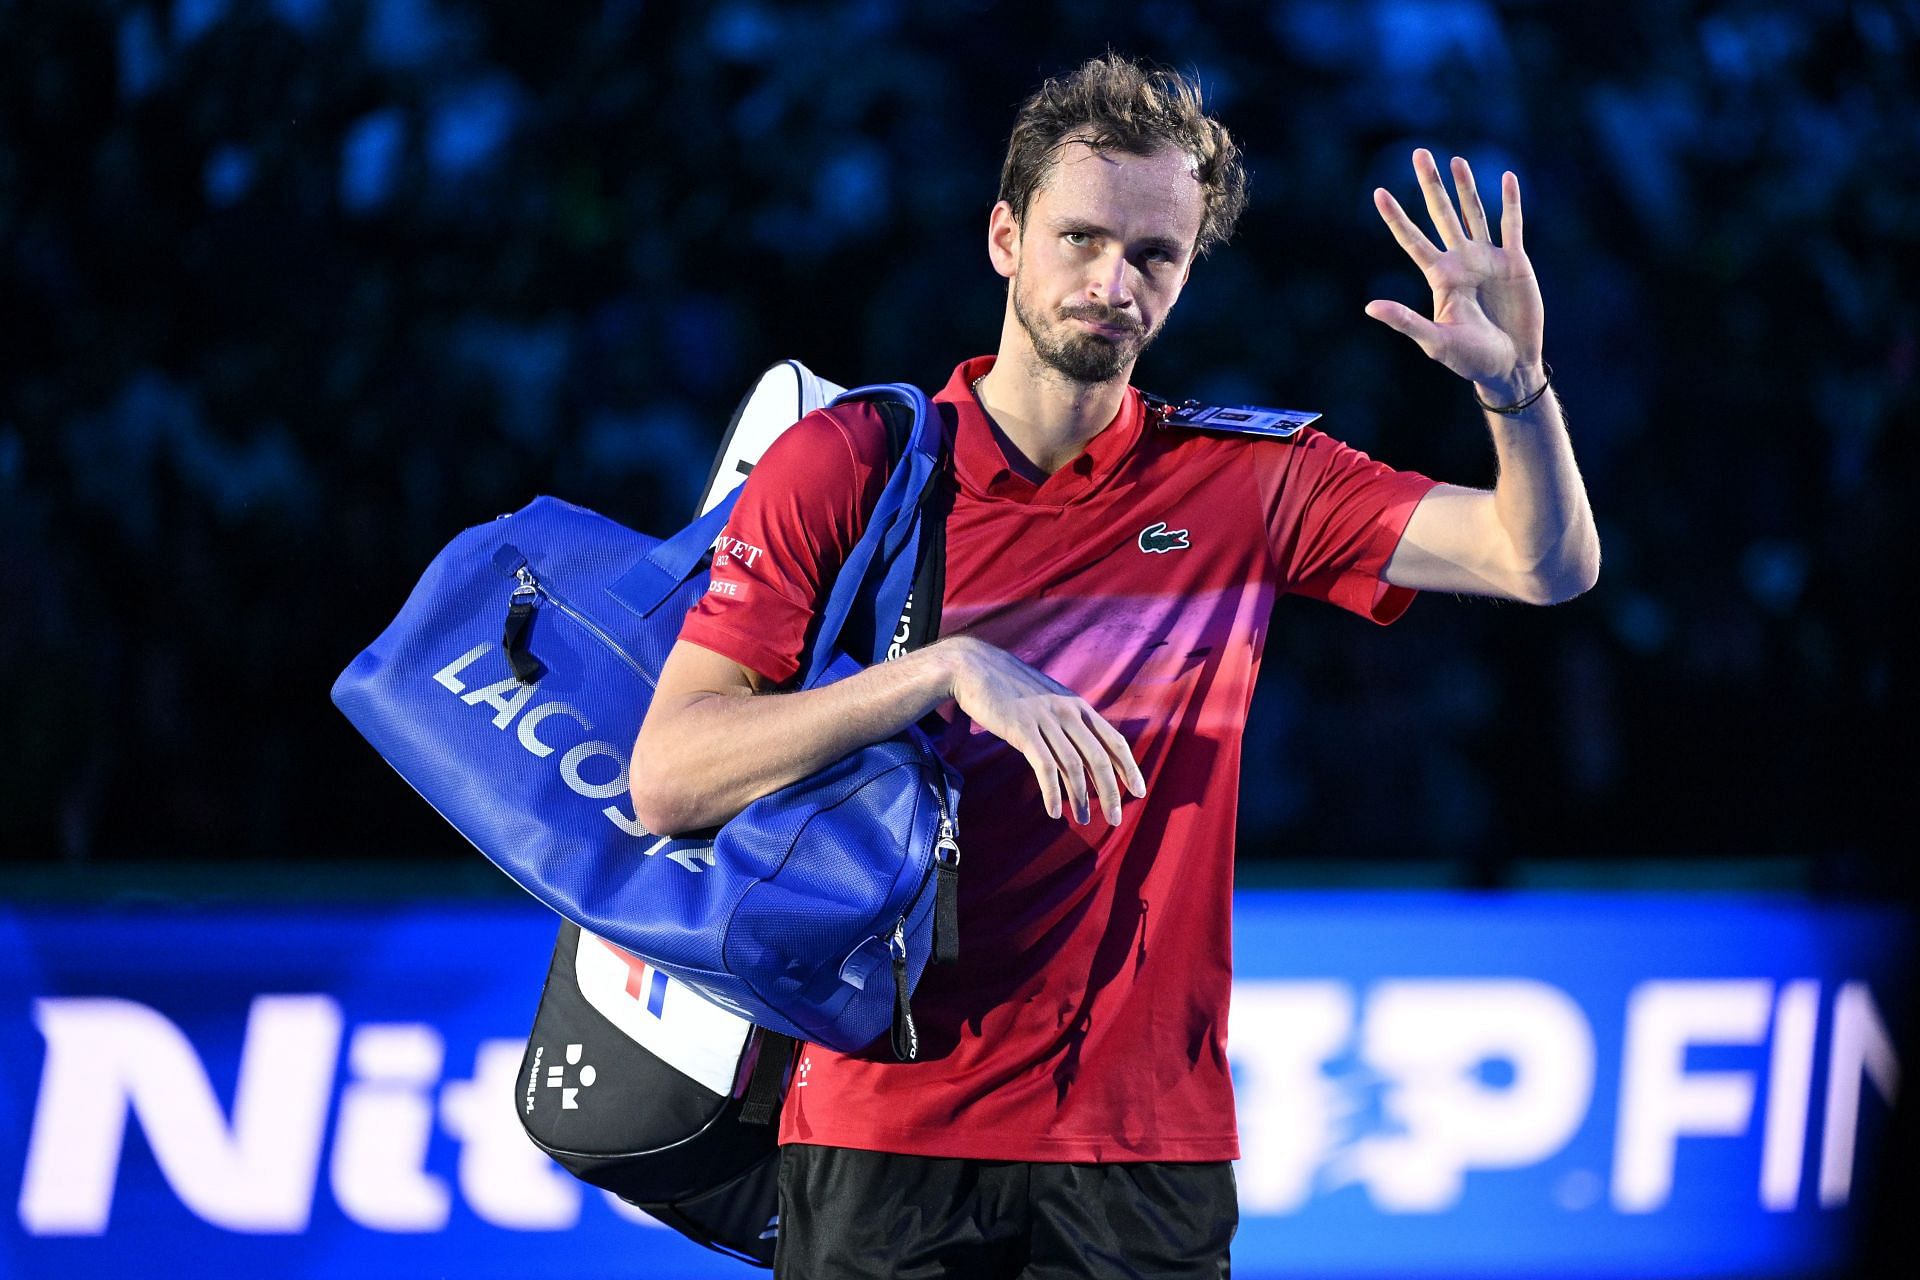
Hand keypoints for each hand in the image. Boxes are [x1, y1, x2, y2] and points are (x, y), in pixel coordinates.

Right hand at [939, 636, 1144, 825]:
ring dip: (1081, 798)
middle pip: (1099, 758)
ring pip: (1074, 766)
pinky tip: (1054, 811)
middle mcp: (1068, 712)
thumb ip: (1067, 718)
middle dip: (1111, 792)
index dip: (1129, 768)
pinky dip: (1053, 793)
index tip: (1139, 792)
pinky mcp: (1023, 730)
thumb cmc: (1011, 686)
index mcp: (1078, 706)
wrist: (976, 667)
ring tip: (1083, 820)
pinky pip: (1045, 767)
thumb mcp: (1049, 698)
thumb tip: (1082, 747)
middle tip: (1115, 819)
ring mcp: (1046, 720)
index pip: (1114, 740)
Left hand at [1365, 149, 1544, 398]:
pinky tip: (1507, 178)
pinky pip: (1512, 225)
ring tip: (1455, 159)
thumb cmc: (1470, 359)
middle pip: (1442, 214)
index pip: (1412, 239)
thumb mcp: (1435, 341)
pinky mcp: (1515, 262)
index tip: (1379, 192)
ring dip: (1465, 187)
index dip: (1396, 217)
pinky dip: (1511, 202)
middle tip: (1419, 153)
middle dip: (1430, 185)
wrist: (1510, 366)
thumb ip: (1405, 321)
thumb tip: (1370, 307)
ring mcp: (1487, 259)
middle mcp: (1461, 262)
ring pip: (1474, 213)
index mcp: (1440, 277)